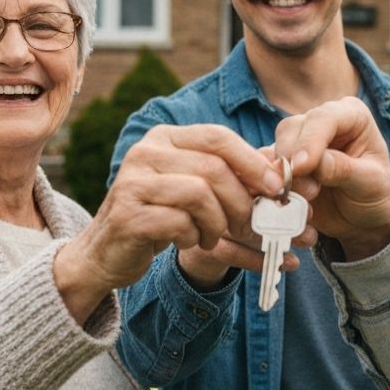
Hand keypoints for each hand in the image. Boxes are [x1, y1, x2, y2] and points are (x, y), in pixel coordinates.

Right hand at [54, 124, 288, 320]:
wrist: (107, 252)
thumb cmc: (161, 217)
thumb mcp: (195, 190)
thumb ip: (231, 176)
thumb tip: (281, 172)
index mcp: (165, 138)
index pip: (217, 137)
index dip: (252, 161)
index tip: (276, 188)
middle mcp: (145, 152)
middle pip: (213, 167)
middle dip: (240, 200)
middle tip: (248, 223)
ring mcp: (133, 182)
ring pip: (199, 195)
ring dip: (218, 222)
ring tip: (212, 235)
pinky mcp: (128, 215)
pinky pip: (179, 222)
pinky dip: (194, 237)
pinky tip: (190, 242)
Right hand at [273, 97, 389, 260]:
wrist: (363, 218)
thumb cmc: (376, 194)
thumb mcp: (371, 183)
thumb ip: (344, 169)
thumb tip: (314, 164)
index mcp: (350, 115)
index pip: (324, 118)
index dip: (310, 141)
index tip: (301, 167)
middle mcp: (321, 122)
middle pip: (292, 130)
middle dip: (292, 160)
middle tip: (306, 191)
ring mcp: (299, 141)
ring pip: (275, 148)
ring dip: (281, 176)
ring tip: (303, 200)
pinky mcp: (283, 163)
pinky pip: (265, 169)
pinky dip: (269, 187)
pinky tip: (285, 204)